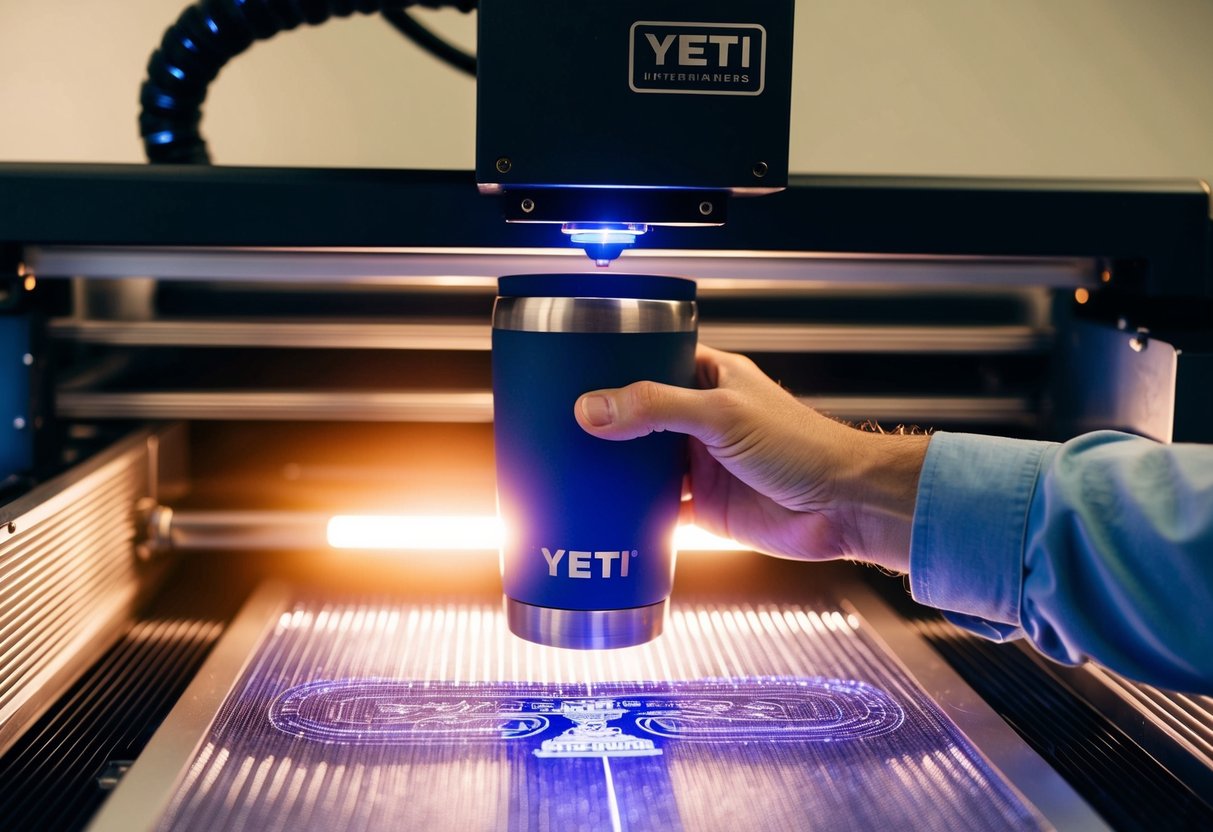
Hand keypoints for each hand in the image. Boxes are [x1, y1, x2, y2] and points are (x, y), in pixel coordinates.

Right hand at [573, 345, 928, 571]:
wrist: (843, 507)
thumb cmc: (805, 447)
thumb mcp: (722, 415)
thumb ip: (656, 409)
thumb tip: (593, 409)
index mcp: (708, 379)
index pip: (649, 362)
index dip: (612, 368)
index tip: (571, 375)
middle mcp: (700, 419)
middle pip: (636, 417)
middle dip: (603, 424)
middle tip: (555, 426)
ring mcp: (699, 464)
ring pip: (641, 465)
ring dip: (612, 470)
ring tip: (566, 469)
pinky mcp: (703, 506)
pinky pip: (655, 510)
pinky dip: (630, 513)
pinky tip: (601, 514)